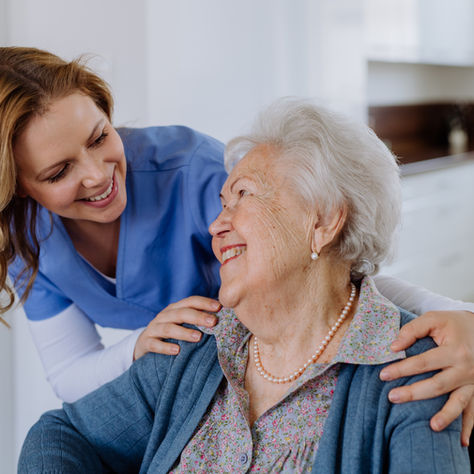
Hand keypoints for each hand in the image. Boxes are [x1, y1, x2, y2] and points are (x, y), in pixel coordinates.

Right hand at [134, 296, 219, 360]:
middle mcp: (164, 316)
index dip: (204, 302)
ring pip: (168, 328)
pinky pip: (155, 344)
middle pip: (181, 313)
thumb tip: (224, 319)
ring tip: (198, 337)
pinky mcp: (146, 342)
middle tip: (213, 322)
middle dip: (198, 316)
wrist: (143, 344)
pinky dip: (165, 347)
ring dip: (184, 332)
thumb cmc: (170, 333)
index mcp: (175, 309)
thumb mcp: (182, 323)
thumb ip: (197, 320)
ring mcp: (154, 328)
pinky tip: (177, 351)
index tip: (219, 307)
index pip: (191, 301)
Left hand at [379, 310, 473, 445]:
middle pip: (437, 385)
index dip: (402, 369)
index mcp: (455, 350)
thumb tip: (394, 347)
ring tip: (431, 426)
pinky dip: (469, 427)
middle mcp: (466, 368)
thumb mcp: (434, 319)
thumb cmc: (455, 323)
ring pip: (459, 401)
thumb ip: (412, 330)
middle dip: (414, 393)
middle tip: (392, 397)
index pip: (423, 362)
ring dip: (446, 416)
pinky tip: (462, 441)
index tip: (384, 375)